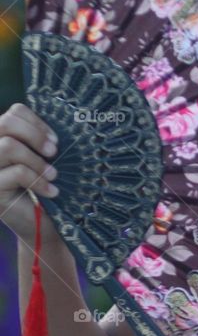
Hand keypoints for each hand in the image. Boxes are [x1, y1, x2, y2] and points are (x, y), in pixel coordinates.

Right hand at [0, 103, 59, 243]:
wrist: (41, 223)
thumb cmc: (45, 186)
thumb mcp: (43, 159)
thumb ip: (41, 141)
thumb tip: (54, 130)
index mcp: (1, 138)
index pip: (13, 112)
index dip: (37, 122)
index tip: (55, 140)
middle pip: (5, 123)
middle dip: (35, 135)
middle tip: (54, 152)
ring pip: (8, 147)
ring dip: (37, 161)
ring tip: (54, 175)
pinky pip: (16, 173)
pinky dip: (39, 180)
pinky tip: (51, 191)